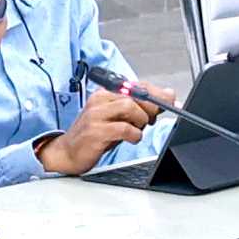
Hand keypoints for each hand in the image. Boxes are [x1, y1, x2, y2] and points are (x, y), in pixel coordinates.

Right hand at [43, 81, 165, 172]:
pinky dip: (134, 134)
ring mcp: (96, 115)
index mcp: (105, 94)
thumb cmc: (94, 136)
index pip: (136, 86)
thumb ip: (139, 108)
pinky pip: (123, 128)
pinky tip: (132, 138)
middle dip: (151, 107)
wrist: (66, 153)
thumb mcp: (117, 119)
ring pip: (129, 107)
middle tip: (152, 119)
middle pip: (135, 94)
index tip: (171, 100)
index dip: (157, 93)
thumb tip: (168, 97)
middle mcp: (99, 100)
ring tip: (138, 129)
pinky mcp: (96, 131)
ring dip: (141, 120)